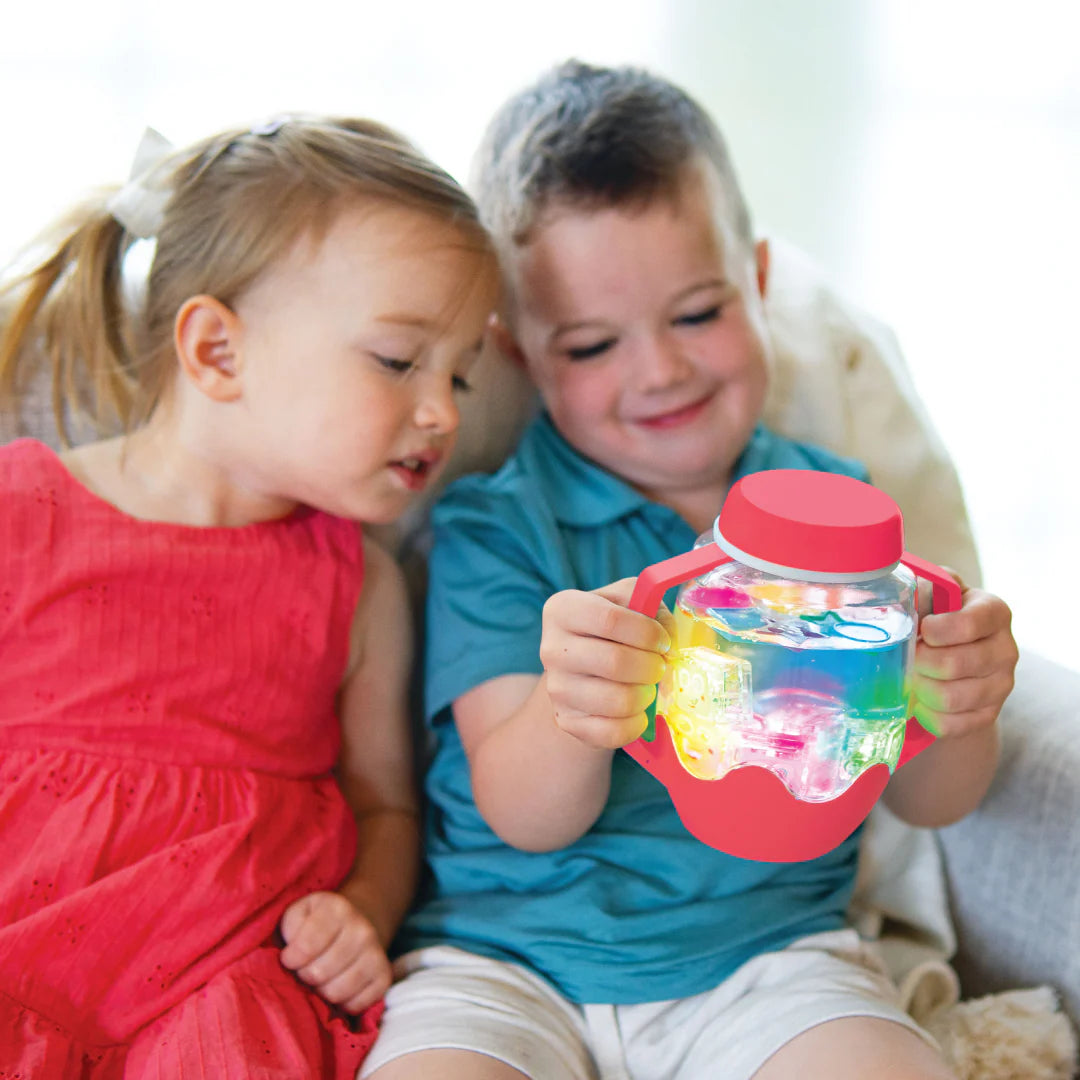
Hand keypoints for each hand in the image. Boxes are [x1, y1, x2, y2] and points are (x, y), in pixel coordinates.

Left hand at [279, 890, 389, 1013]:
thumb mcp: (299, 913)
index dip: (291, 959)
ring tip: (321, 979)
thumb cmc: (318, 923)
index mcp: (338, 909)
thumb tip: (291, 954)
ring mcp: (377, 953)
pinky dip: (343, 1004)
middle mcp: (362, 929)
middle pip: (320, 973)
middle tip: (306, 969)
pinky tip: (339, 987)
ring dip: (323, 992)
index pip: (306, 947)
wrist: (354, 926)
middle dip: (305, 976)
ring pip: (337, 992)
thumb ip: (290, 926)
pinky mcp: (384, 977)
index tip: (290, 958)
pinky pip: (357, 1005)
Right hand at [540, 578, 670, 749]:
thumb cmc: (614, 631)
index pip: (610, 620)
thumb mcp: (631, 604)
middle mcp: (551, 648)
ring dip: (645, 696)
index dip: (648, 633)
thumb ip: (654, 611)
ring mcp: (555, 688)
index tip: (664, 642)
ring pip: (617, 701)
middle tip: (659, 668)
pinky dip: (635, 724)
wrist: (584, 669)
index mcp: (563, 609)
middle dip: (651, 668)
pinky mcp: (565, 721)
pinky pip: (612, 732)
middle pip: (614, 662)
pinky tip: (637, 711)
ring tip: (647, 687)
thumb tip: (668, 646)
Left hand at [912, 580, 1018, 737]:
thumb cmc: (937, 617)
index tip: (922, 630)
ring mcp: (1001, 686)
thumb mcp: (934, 593)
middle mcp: (1006, 649)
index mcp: (994, 611)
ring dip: (920, 688)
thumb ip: (922, 588)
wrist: (952, 656)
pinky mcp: (988, 715)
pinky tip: (920, 700)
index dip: (935, 630)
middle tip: (908, 657)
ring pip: (949, 697)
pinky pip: (949, 724)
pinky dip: (926, 714)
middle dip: (919, 662)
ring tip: (912, 676)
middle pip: (953, 664)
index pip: (968, 623)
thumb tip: (899, 600)